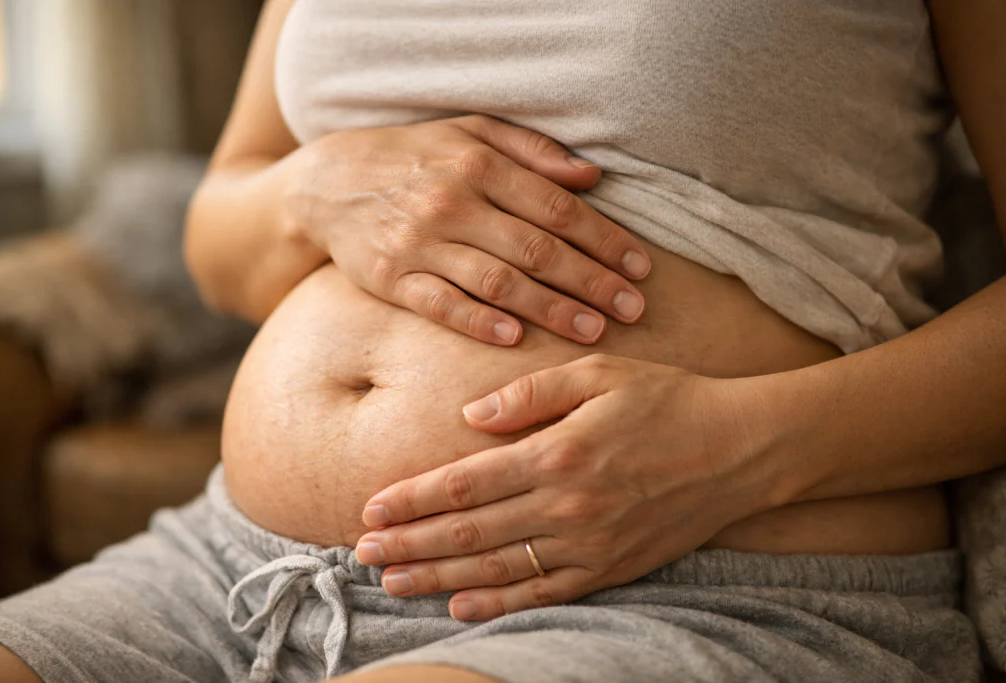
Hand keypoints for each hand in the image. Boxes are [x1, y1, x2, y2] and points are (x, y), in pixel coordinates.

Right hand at [285, 115, 650, 344]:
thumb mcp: (471, 133)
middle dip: (591, 282)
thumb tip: (592, 174)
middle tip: (633, 311)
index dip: (605, 239)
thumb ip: (532, 151)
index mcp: (478, 166)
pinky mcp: (391, 278)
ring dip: (549, 309)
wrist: (328, 182)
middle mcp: (452, 203)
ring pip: (496, 281)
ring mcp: (419, 243)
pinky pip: (440, 304)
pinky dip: (478, 322)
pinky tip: (515, 338)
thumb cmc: (414, 157)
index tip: (640, 268)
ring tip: (592, 331)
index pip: (557, 208)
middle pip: (536, 249)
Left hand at [354, 355, 779, 619]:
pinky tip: (459, 607)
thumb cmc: (668, 400)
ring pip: (498, 569)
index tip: (371, 508)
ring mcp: (590, 544)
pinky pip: (545, 594)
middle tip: (363, 552)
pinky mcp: (612, 568)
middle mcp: (567, 505)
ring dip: (438, 578)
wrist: (740, 450)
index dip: (413, 499)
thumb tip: (470, 414)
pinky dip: (498, 603)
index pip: (465, 482)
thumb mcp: (599, 374)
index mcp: (557, 453)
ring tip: (393, 581)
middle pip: (470, 532)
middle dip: (410, 543)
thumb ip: (530, 394)